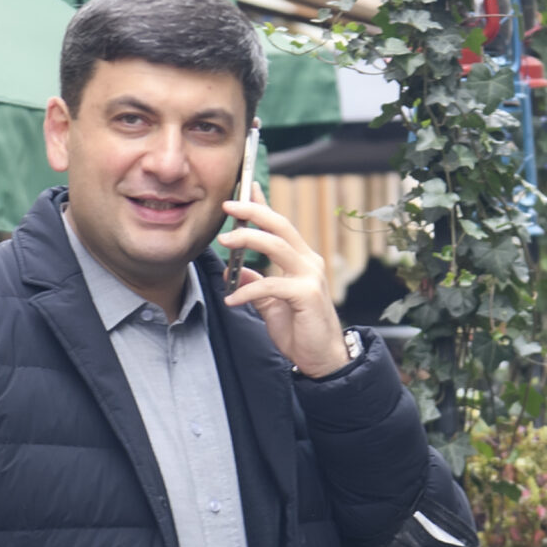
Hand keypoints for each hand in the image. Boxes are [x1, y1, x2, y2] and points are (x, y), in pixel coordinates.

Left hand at [220, 198, 349, 376]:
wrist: (322, 359)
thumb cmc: (300, 331)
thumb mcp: (271, 305)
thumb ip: (255, 286)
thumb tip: (233, 272)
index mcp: (301, 260)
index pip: (280, 225)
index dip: (263, 204)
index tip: (247, 186)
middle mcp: (309, 262)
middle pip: (280, 225)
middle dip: (254, 211)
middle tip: (228, 204)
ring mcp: (310, 277)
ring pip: (277, 245)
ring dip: (248, 239)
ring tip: (224, 241)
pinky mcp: (307, 295)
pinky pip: (272, 285)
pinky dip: (248, 290)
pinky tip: (231, 299)